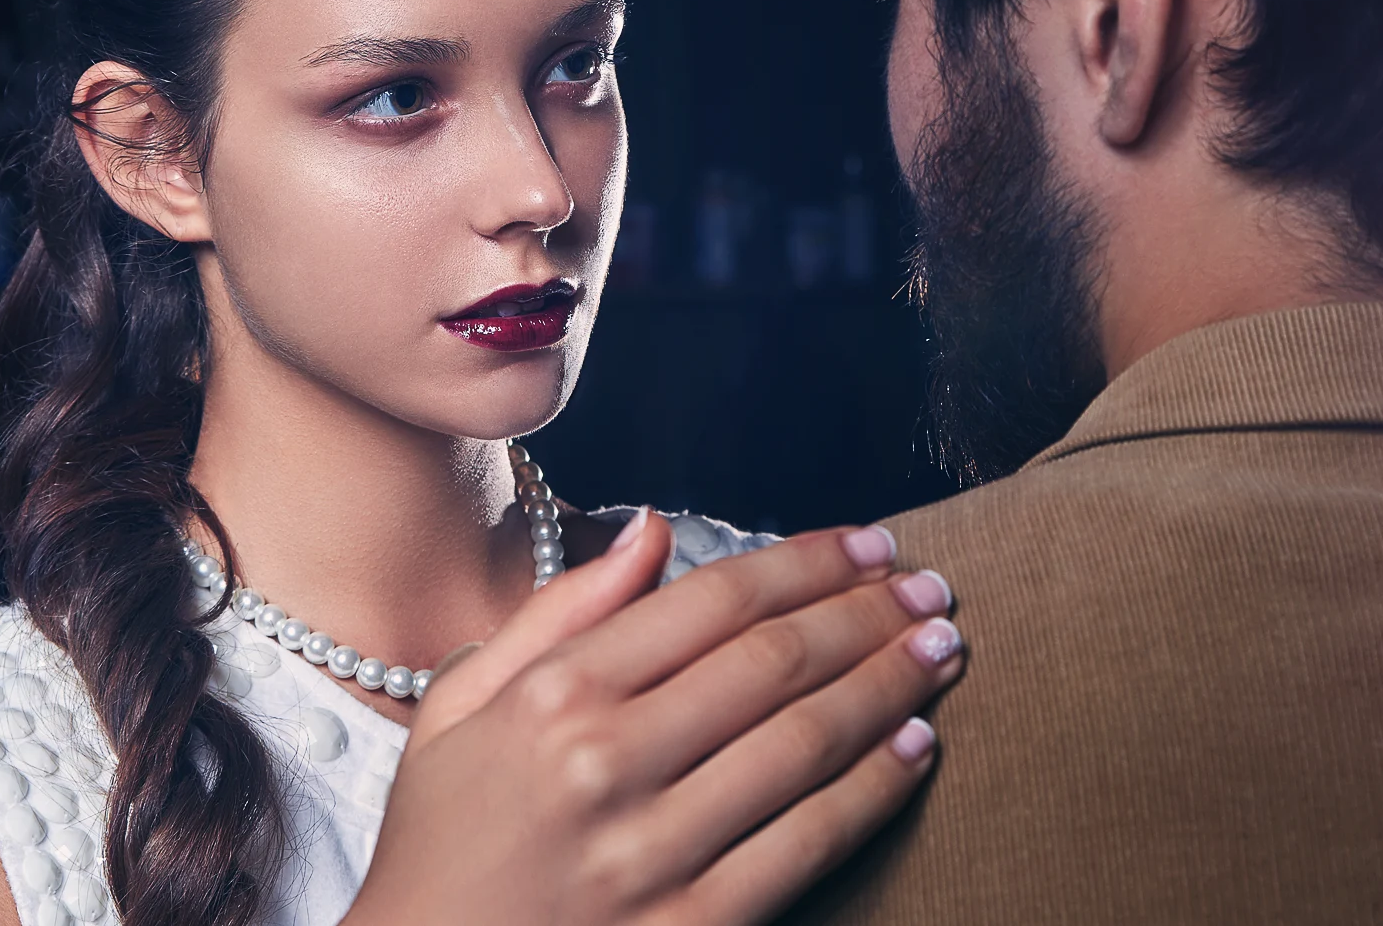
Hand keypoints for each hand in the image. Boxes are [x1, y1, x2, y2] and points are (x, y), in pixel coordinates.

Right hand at [346, 510, 963, 925]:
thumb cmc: (441, 840)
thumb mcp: (462, 705)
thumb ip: (560, 611)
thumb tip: (649, 529)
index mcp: (551, 696)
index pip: (712, 601)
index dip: (805, 562)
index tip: (865, 542)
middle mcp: (604, 763)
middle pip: (773, 663)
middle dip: (867, 613)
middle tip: (930, 585)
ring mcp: (652, 852)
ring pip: (803, 744)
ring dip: (889, 686)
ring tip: (941, 648)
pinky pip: (806, 844)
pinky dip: (873, 788)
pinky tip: (916, 746)